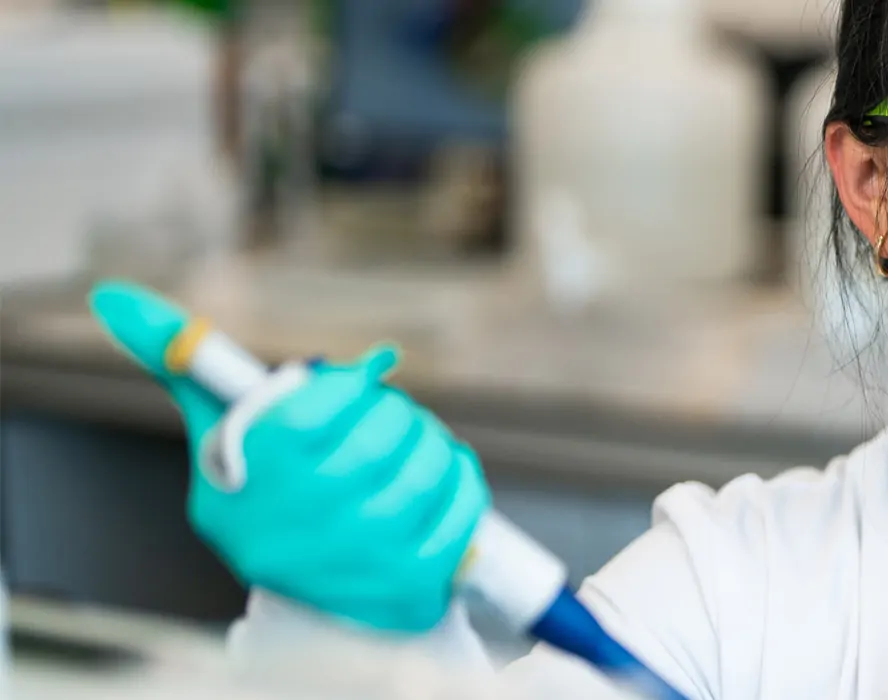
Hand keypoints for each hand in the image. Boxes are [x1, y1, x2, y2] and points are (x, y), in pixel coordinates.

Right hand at [90, 283, 490, 633]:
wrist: (313, 609)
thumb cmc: (265, 499)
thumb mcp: (218, 440)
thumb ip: (185, 368)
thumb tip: (113, 296)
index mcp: (242, 491)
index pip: (308, 415)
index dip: (347, 385)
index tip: (361, 378)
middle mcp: (295, 532)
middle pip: (378, 440)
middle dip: (393, 413)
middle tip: (388, 416)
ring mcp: (356, 562)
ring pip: (427, 467)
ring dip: (430, 443)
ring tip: (414, 446)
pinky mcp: (413, 581)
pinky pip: (463, 506)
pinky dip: (460, 478)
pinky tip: (441, 478)